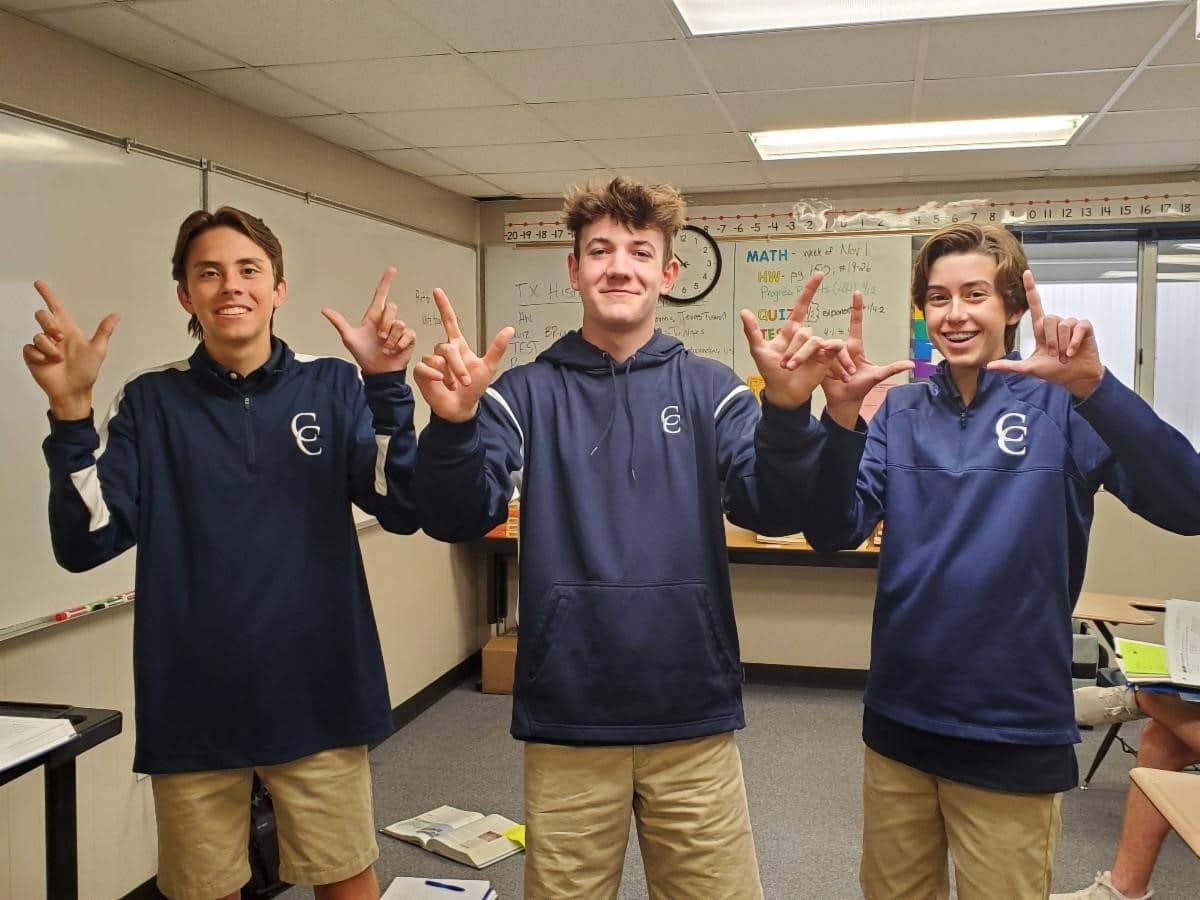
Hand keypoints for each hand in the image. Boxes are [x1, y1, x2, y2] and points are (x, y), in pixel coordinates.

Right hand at [22, 281, 118, 419]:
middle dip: (49, 323)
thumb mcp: (98, 350)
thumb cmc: (86, 372)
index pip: (56, 307)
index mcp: (69, 330)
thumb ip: (104, 331)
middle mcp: (54, 335)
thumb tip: (116, 315)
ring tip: (58, 359)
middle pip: (43, 315)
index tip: (38, 283)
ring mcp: (42, 345)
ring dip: (49, 347)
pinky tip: (47, 363)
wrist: (74, 391)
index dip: (47, 295)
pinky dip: (39, 355)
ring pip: (38, 334)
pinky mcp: (32, 356)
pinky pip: (29, 348)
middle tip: (59, 338)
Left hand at [322, 267, 415, 374]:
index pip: (381, 295)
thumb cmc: (364, 355)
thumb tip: (324, 310)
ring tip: (386, 348)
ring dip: (391, 338)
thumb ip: (339, 322)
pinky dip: (399, 344)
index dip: (386, 282)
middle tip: (379, 338)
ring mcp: (398, 330)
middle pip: (391, 308)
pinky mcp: (408, 338)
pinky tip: (395, 350)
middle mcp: (387, 321)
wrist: (378, 372)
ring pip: (399, 323)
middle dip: (385, 324)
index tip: (391, 270)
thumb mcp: (349, 338)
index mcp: (374, 317)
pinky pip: (408, 334)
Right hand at [412, 289, 513, 422]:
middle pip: (446, 347)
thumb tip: (510, 329)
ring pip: (437, 359)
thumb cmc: (474, 388)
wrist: (462, 408)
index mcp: (457, 346)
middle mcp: (443, 352)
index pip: (449, 321)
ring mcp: (432, 362)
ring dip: (449, 374)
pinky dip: (433, 374)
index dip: (444, 306)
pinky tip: (440, 382)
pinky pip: (424, 367)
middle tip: (465, 380)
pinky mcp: (422, 373)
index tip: (437, 291)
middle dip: (457, 365)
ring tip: (453, 385)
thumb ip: (497, 348)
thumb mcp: (488, 367)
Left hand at [739, 272, 848, 409]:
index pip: (801, 307)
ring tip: (791, 368)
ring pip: (813, 341)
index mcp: (790, 332)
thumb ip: (752, 331)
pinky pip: (831, 347)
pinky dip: (825, 353)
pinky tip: (821, 360)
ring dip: (801, 356)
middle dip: (793, 349)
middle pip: (804, 332)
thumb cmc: (770, 372)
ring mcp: (816, 346)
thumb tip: (743, 311)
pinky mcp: (826, 357)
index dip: (809, 291)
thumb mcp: (758, 351)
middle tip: (784, 364)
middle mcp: (804, 337)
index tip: (819, 274)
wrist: (784, 393)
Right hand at [822, 291, 914, 428]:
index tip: (857, 292)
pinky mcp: (817, 361)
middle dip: (844, 362)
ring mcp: (828, 353)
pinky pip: (818, 358)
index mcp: (855, 346)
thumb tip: (912, 364)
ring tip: (842, 378)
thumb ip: (893, 368)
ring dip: (836, 367)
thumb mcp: (877, 376)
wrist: (844, 400)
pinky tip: (830, 377)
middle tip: (850, 375)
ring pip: (828, 352)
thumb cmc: (861, 387)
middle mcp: (841, 347)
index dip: (856, 308)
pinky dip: (827, 369)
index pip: (856, 323)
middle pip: (838, 343)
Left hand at [986, 270, 1103, 398]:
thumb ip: (1010, 366)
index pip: (1035, 305)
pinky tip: (1073, 352)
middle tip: (1055, 355)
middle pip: (1048, 320)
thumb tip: (989, 366)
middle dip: (1051, 342)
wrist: (1077, 377)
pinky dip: (1074, 343)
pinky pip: (1077, 328)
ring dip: (1062, 344)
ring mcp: (1071, 324)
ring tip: (1065, 355)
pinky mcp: (1085, 327)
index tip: (1026, 273)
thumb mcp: (1029, 368)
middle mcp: (1055, 323)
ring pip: (1062, 324)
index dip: (1031, 289)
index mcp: (1041, 330)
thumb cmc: (1055, 371)